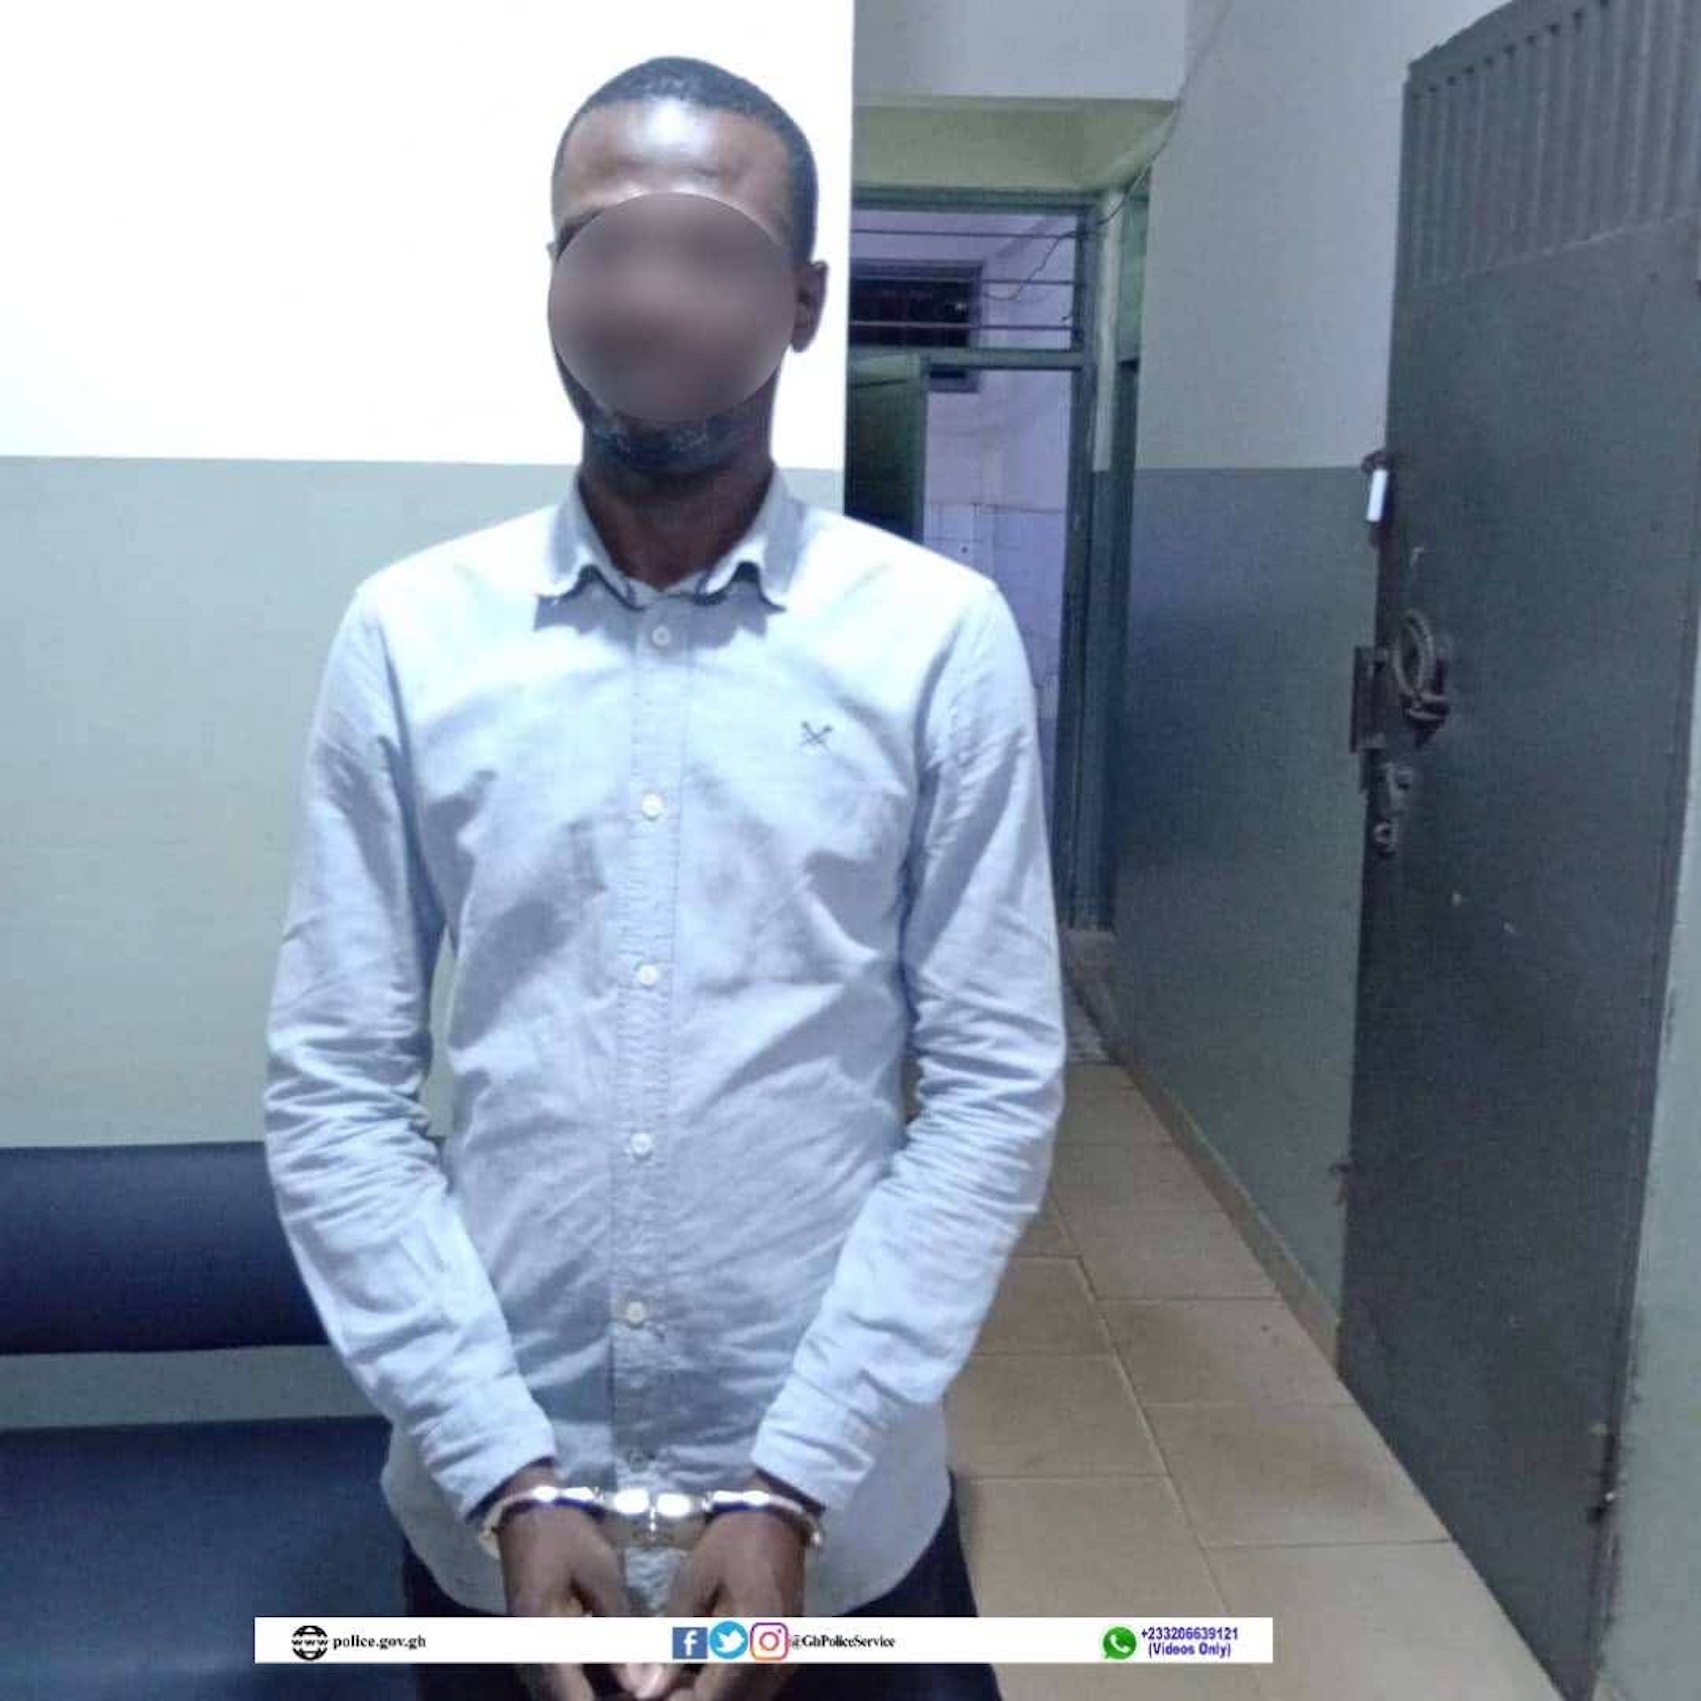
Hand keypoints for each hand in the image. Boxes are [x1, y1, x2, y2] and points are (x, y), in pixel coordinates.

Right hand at [482, 1463, 657, 1700]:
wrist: (526, 1506)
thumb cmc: (565, 1536)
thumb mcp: (600, 1574)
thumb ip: (619, 1630)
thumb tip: (640, 1682)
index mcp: (543, 1639)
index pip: (572, 1698)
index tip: (641, 1699)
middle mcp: (531, 1651)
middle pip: (568, 1695)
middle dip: (608, 1696)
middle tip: (646, 1684)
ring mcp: (532, 1643)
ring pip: (567, 1682)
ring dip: (599, 1685)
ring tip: (640, 1672)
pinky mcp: (538, 1632)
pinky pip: (564, 1664)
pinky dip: (590, 1667)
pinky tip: (620, 1658)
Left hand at [645, 1471, 821, 1699]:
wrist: (777, 1518)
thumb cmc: (731, 1543)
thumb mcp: (693, 1584)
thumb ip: (672, 1643)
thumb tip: (649, 1692)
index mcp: (754, 1640)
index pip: (712, 1699)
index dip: (677, 1698)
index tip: (652, 1687)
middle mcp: (777, 1660)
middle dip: (693, 1695)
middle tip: (663, 1676)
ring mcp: (787, 1659)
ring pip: (745, 1698)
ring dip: (711, 1690)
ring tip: (679, 1669)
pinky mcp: (788, 1653)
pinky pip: (756, 1686)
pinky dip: (728, 1682)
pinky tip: (703, 1662)